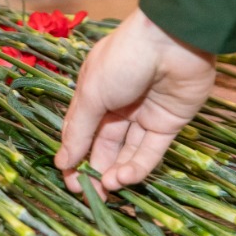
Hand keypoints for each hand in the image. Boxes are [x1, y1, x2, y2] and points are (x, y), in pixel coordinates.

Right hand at [55, 9, 214, 193]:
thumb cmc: (124, 59)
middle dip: (95, 172)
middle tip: (90, 195)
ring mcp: (145, 116)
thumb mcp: (92, 94)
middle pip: (104, 147)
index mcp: (96, 95)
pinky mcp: (169, 124)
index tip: (69, 182)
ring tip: (108, 188)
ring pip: (128, 153)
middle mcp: (119, 107)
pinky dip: (138, 167)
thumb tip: (62, 161)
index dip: (74, 158)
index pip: (82, 134)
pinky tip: (124, 178)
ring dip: (116, 172)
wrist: (174, 39)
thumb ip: (79, 131)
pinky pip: (151, 151)